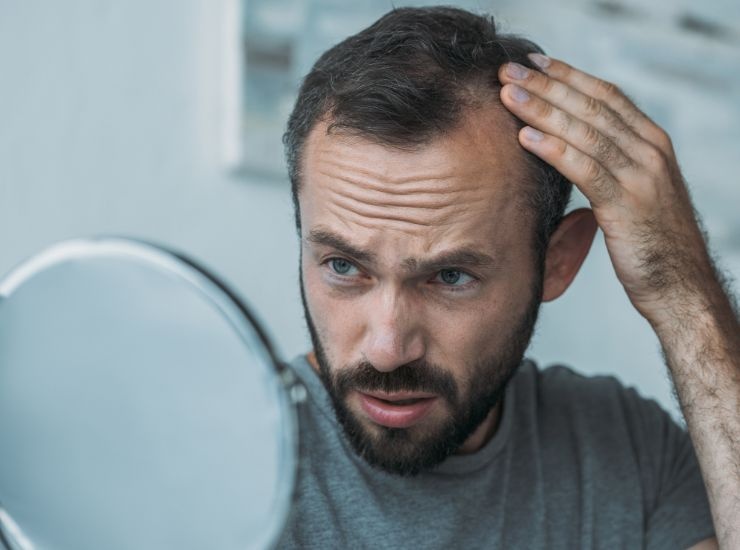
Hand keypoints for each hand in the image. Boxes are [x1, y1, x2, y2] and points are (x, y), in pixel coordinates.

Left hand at [498, 54, 717, 325]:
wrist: (680, 285)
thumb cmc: (651, 241)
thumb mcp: (635, 191)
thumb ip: (612, 163)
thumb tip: (572, 146)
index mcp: (652, 142)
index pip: (606, 95)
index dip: (568, 76)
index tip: (533, 63)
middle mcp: (650, 151)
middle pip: (591, 106)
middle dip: (547, 85)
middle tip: (508, 71)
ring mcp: (642, 175)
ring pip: (585, 131)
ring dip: (542, 110)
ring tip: (507, 96)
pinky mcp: (628, 205)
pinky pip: (585, 169)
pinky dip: (554, 150)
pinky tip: (525, 138)